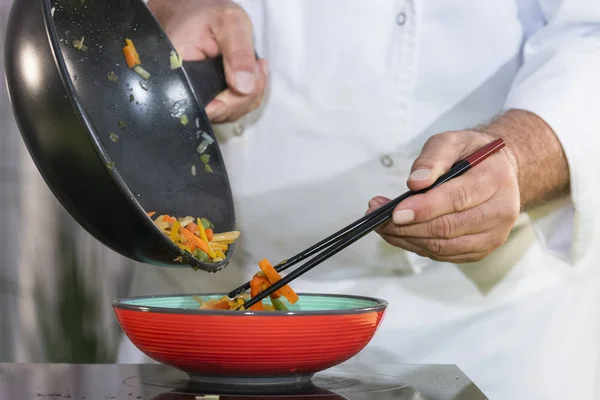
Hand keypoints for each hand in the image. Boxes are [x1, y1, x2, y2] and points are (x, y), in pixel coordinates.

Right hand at [148, 0, 267, 122]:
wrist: (194, 13)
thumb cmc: (207, 15)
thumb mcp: (229, 22)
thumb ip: (239, 53)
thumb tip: (244, 87)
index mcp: (177, 72)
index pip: (205, 106)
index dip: (230, 101)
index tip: (246, 81)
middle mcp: (181, 92)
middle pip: (219, 113)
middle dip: (245, 96)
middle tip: (258, 66)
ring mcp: (194, 99)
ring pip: (228, 114)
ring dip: (248, 96)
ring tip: (254, 67)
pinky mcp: (206, 100)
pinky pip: (231, 109)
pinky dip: (246, 96)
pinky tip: (251, 75)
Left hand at [367, 131, 520, 262]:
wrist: (498, 173)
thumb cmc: (471, 155)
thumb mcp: (452, 141)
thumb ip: (433, 159)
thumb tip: (415, 183)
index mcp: (495, 180)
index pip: (457, 199)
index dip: (424, 208)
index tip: (395, 212)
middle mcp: (500, 212)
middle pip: (447, 228)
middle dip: (407, 226)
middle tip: (377, 216)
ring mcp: (492, 236)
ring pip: (442, 247)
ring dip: (406, 238)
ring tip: (381, 224)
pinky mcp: (479, 251)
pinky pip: (442, 255)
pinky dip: (415, 246)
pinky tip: (398, 233)